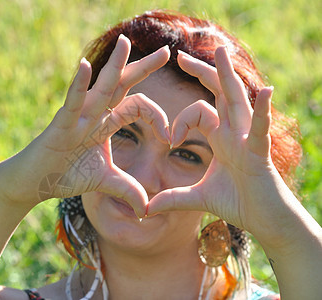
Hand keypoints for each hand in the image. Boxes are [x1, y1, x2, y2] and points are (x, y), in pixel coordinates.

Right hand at [0, 35, 170, 216]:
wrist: (35, 182)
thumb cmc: (66, 175)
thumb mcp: (106, 181)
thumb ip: (128, 189)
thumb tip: (147, 210)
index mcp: (106, 123)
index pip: (138, 107)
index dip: (158, 118)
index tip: (170, 137)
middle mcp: (94, 114)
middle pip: (123, 86)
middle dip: (143, 68)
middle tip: (166, 52)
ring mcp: (77, 117)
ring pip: (100, 88)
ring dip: (114, 65)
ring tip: (125, 42)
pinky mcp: (61, 125)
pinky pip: (71, 102)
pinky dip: (78, 85)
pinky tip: (84, 66)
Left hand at [147, 46, 288, 233]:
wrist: (264, 221)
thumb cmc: (237, 203)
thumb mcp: (197, 198)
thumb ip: (172, 199)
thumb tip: (145, 209)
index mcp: (221, 136)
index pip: (198, 111)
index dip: (180, 121)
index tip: (169, 139)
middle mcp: (235, 131)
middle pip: (219, 93)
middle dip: (202, 72)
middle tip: (180, 56)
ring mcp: (248, 139)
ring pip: (237, 100)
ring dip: (228, 76)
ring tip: (221, 52)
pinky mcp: (259, 154)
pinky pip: (260, 129)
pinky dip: (263, 112)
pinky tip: (267, 93)